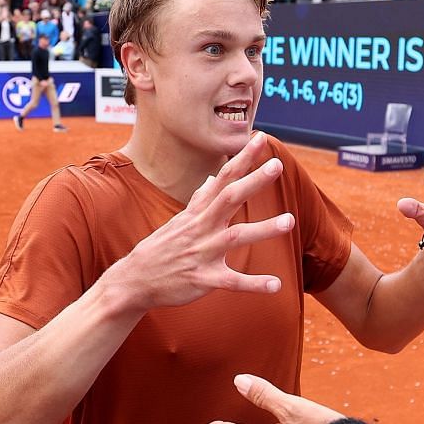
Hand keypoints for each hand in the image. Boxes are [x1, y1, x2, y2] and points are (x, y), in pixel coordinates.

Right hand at [105, 133, 295, 312]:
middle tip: (277, 165)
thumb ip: (200, 199)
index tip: (261, 138)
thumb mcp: (179, 220)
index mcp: (198, 213)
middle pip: (229, 199)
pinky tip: (276, 285)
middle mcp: (201, 228)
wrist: (134, 280)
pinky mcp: (203, 279)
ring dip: (263, 229)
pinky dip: (254, 284)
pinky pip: (232, 281)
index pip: (223, 178)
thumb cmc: (161, 248)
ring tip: (289, 221)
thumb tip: (211, 178)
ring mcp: (202, 253)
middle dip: (253, 181)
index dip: (242, 158)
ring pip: (235, 237)